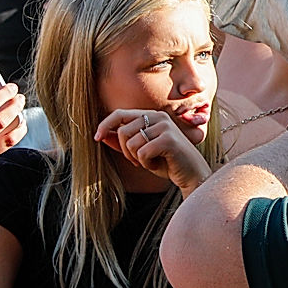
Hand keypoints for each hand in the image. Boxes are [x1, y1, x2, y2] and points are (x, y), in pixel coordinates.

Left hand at [94, 110, 210, 192]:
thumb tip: (102, 135)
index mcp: (151, 116)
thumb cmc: (166, 162)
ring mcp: (165, 127)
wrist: (192, 174)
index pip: (120, 113)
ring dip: (136, 159)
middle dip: (125, 151)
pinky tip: (158, 164)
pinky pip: (142, 153)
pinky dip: (146, 164)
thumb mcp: (140, 152)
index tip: (96, 138)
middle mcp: (158, 117)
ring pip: (131, 143)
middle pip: (123, 131)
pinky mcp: (169, 140)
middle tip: (137, 160)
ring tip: (150, 162)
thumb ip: (123, 142)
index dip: (105, 124)